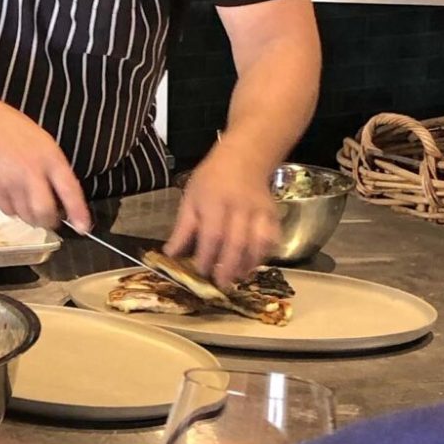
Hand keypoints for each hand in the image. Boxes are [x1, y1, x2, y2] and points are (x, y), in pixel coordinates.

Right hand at [0, 101, 90, 233]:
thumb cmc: (17, 131)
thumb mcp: (46, 144)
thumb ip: (56, 170)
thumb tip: (65, 199)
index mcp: (50, 158)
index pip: (69, 190)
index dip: (78, 212)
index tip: (83, 227)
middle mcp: (31, 173)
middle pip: (44, 212)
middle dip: (49, 220)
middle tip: (51, 216)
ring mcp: (11, 183)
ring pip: (26, 216)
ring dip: (33, 217)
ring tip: (31, 202)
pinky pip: (9, 212)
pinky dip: (15, 210)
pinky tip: (15, 195)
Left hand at [163, 137, 279, 285]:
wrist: (243, 159)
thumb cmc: (211, 179)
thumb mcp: (190, 198)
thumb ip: (183, 228)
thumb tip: (170, 254)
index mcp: (214, 202)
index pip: (212, 234)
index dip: (207, 256)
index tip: (200, 271)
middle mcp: (239, 207)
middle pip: (236, 242)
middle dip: (228, 266)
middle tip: (221, 284)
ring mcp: (259, 211)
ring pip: (258, 242)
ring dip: (248, 264)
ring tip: (238, 278)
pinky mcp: (273, 215)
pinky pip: (272, 238)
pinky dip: (264, 254)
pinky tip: (254, 265)